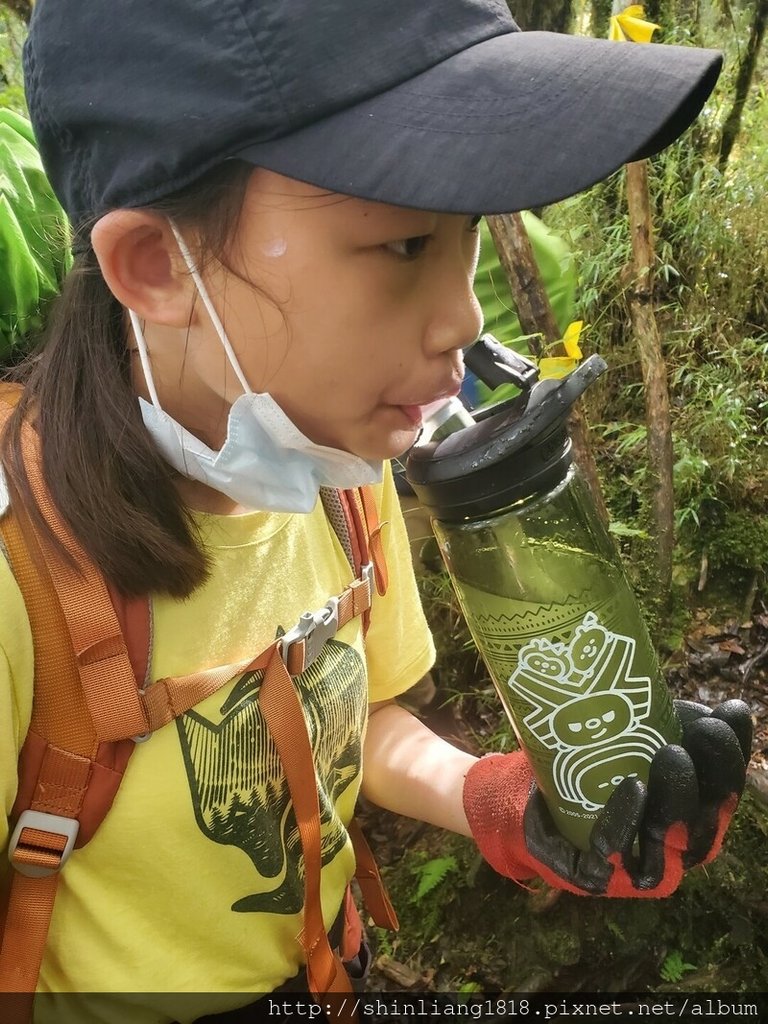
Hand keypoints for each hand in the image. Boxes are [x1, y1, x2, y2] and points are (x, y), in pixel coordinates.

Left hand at [462, 698, 751, 898]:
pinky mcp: (596, 873)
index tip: (728, 711)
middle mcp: (673, 839)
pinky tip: (632, 789)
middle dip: (713, 773)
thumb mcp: (623, 731)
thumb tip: (704, 699)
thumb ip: (658, 716)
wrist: (519, 787)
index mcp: (686, 803)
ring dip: (678, 799)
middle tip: (694, 734)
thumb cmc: (582, 756)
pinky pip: (615, 856)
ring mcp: (638, 861)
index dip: (735, 751)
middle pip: (709, 814)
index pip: (725, 782)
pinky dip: (625, 822)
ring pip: (677, 842)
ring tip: (669, 754)